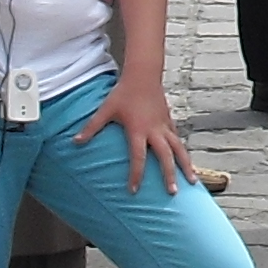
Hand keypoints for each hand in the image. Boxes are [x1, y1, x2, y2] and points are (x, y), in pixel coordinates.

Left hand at [72, 72, 194, 194]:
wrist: (143, 75)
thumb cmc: (123, 93)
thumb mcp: (105, 110)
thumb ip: (91, 127)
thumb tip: (75, 142)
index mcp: (138, 130)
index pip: (138, 157)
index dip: (136, 175)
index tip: (134, 190)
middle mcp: (155, 130)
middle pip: (166, 157)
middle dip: (170, 175)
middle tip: (173, 193)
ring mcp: (164, 125)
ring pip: (179, 149)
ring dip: (186, 165)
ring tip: (192, 181)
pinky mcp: (169, 120)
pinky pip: (177, 139)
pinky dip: (182, 150)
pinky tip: (186, 161)